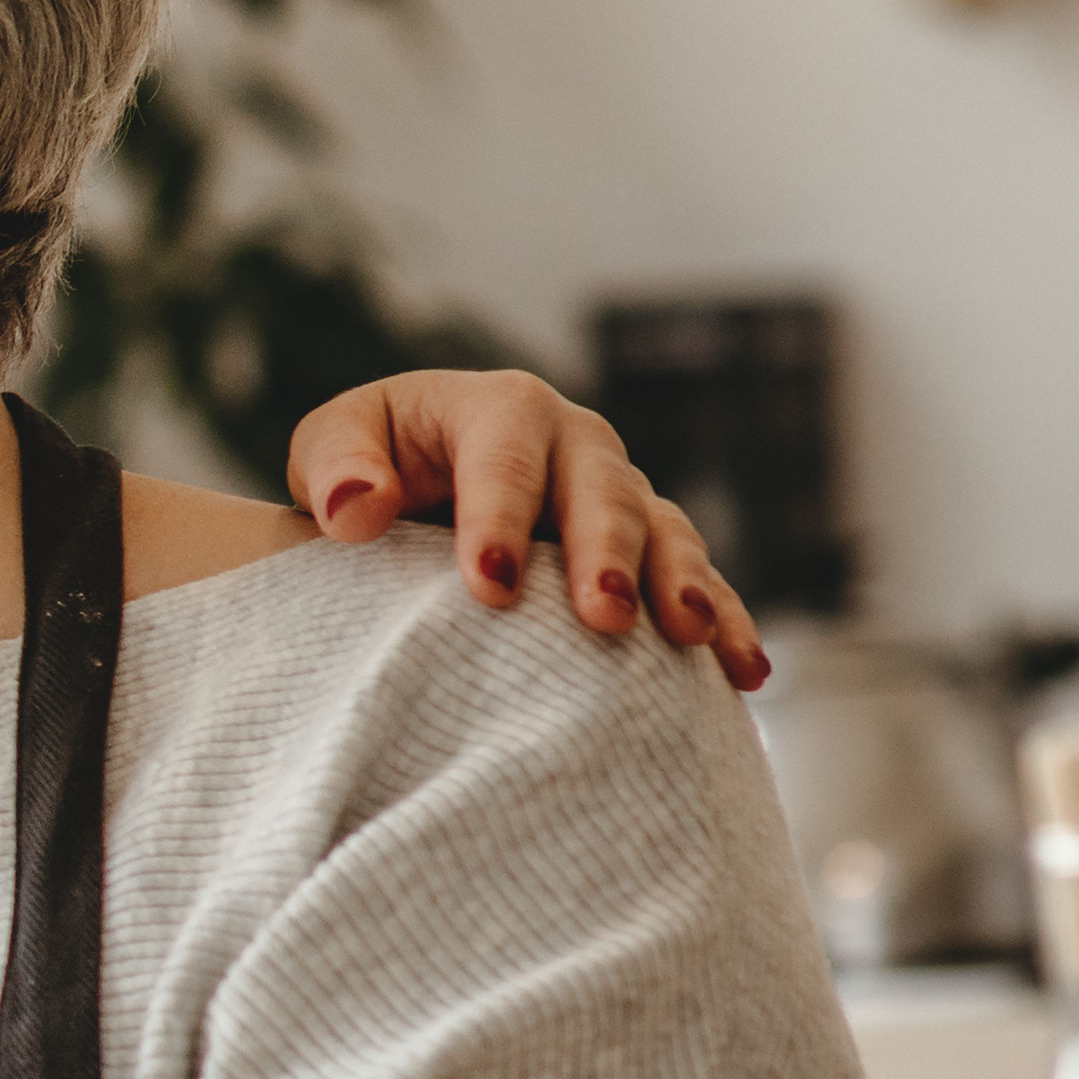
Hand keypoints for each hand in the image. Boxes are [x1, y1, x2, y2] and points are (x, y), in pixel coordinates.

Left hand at [283, 372, 772, 691]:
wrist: (414, 485)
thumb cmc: (367, 464)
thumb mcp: (333, 446)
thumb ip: (337, 470)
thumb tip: (358, 510)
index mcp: (500, 408)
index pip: (506, 457)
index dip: (501, 516)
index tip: (489, 584)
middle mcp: (575, 444)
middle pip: (603, 492)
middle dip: (606, 553)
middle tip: (604, 618)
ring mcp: (620, 496)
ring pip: (666, 533)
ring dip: (681, 584)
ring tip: (690, 636)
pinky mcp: (648, 551)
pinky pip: (698, 581)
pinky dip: (725, 621)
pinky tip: (745, 670)